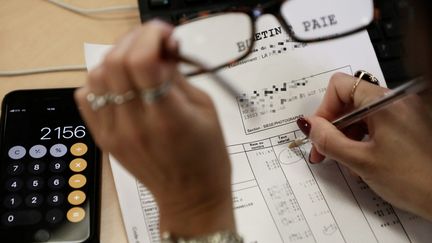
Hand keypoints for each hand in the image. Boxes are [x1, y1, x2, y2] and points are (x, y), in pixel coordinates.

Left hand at [75, 20, 234, 235]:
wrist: (190, 197)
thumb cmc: (207, 157)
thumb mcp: (206, 108)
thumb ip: (178, 75)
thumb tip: (162, 46)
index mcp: (167, 118)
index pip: (142, 60)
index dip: (151, 36)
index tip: (165, 34)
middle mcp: (135, 124)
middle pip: (115, 62)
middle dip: (135, 40)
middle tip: (154, 42)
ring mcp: (114, 133)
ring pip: (96, 76)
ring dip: (116, 58)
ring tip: (136, 61)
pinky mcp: (103, 139)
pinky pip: (86, 98)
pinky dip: (99, 81)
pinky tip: (120, 84)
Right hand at [300, 72, 431, 219]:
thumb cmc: (415, 180)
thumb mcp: (361, 161)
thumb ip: (329, 140)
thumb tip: (309, 125)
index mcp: (385, 102)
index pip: (341, 86)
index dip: (324, 109)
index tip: (318, 132)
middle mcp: (397, 101)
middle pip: (350, 100)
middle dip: (332, 126)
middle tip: (322, 151)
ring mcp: (405, 112)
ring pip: (362, 114)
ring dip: (347, 135)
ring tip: (344, 161)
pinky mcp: (410, 125)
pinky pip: (378, 124)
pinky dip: (364, 138)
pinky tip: (362, 160)